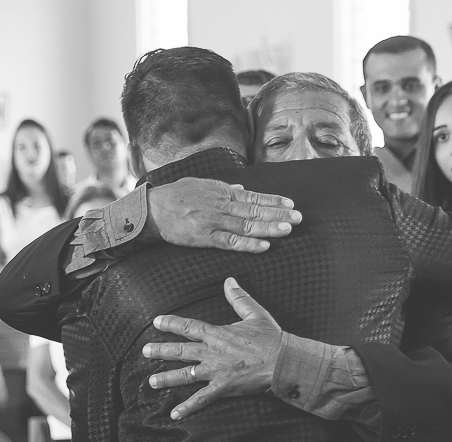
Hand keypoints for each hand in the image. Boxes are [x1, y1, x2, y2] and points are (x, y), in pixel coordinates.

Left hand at [142, 277, 281, 418]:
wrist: (283, 361)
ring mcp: (215, 371)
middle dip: (160, 351)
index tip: (156, 322)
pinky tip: (174, 414)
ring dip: (166, 379)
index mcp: (217, 333)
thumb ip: (239, 297)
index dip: (171, 323)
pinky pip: (201, 399)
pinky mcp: (223, 387)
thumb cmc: (271, 338)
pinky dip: (188, 407)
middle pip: (180, 351)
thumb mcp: (255, 313)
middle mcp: (211, 352)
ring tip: (151, 382)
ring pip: (185, 375)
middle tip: (145, 351)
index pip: (188, 326)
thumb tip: (229, 280)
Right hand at [147, 178, 302, 252]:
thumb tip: (240, 189)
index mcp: (221, 192)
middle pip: (255, 210)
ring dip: (269, 227)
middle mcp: (221, 205)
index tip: (290, 203)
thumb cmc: (176, 196)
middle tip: (298, 217)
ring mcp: (213, 221)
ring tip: (287, 229)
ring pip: (247, 225)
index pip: (253, 196)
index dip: (273, 200)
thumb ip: (222, 189)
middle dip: (278, 213)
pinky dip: (249, 243)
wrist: (153, 209)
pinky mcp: (205, 237)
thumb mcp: (200, 185)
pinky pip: (231, 241)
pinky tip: (264, 245)